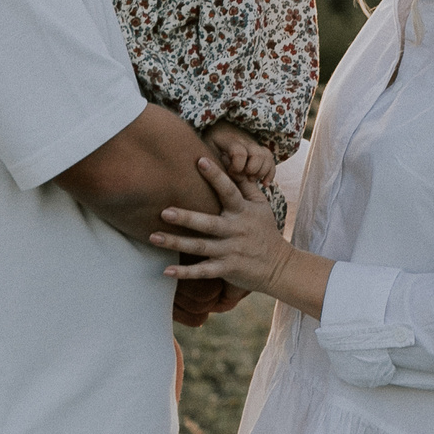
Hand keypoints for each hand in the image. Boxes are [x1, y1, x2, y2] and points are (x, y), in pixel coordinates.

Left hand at [155, 159, 331, 319]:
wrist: (279, 267)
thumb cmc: (265, 231)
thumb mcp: (261, 206)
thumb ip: (246, 185)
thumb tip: (233, 162)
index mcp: (243, 211)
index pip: (229, 191)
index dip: (216, 176)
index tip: (200, 160)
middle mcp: (235, 230)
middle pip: (208, 223)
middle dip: (186, 217)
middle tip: (164, 211)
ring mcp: (230, 251)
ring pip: (200, 246)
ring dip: (176, 242)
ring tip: (154, 237)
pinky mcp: (226, 269)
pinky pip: (203, 271)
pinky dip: (185, 273)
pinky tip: (167, 271)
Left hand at [203, 122, 276, 185]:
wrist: (215, 131)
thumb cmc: (206, 149)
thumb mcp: (204, 152)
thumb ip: (208, 160)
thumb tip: (205, 168)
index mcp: (227, 139)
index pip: (239, 152)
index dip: (237, 166)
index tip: (231, 173)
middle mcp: (242, 139)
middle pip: (256, 153)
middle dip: (252, 169)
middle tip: (243, 178)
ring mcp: (252, 143)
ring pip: (266, 155)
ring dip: (262, 170)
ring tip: (252, 180)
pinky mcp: (259, 149)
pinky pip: (270, 158)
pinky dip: (270, 172)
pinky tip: (264, 184)